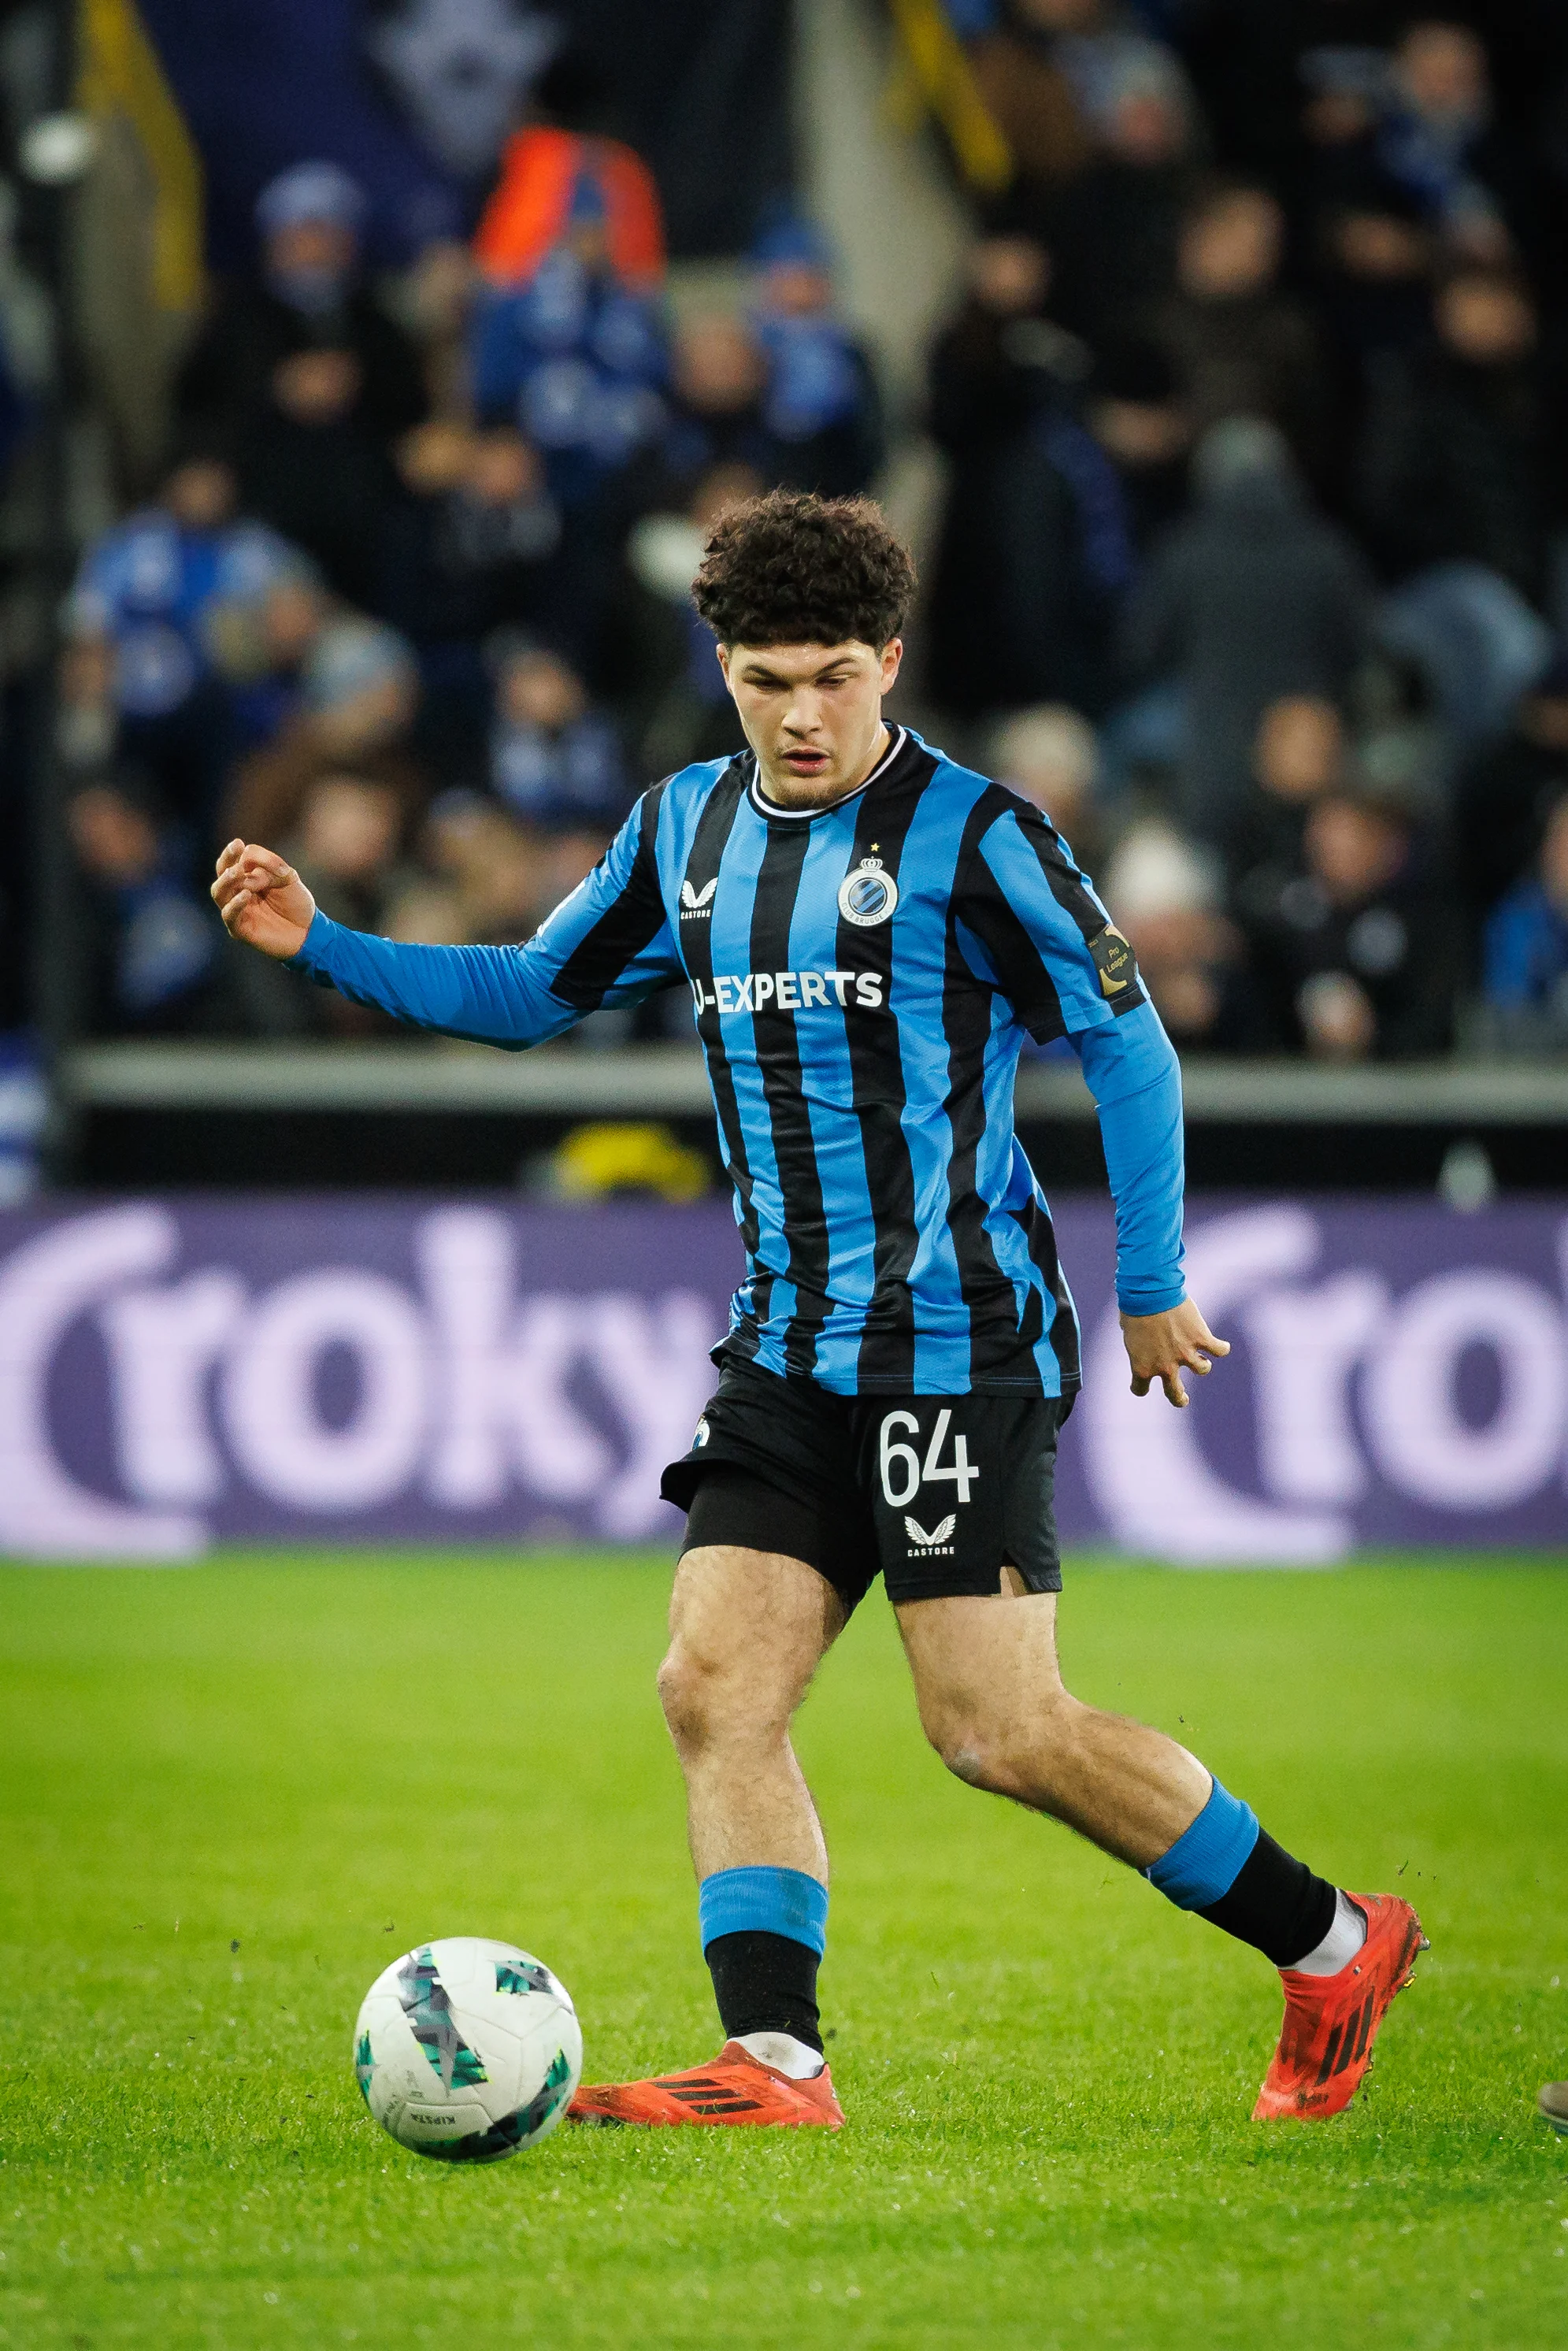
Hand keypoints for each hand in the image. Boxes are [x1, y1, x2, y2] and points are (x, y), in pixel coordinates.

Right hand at [211, 839, 316, 960]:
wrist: (308, 930)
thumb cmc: (296, 903)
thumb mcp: (287, 878)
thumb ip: (269, 869)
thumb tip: (248, 875)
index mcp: (248, 876)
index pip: (239, 859)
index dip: (247, 853)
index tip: (247, 848)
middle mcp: (237, 891)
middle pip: (222, 872)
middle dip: (227, 859)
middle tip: (234, 848)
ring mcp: (236, 910)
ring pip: (219, 892)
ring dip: (227, 880)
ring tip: (237, 872)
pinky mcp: (239, 929)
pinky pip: (229, 915)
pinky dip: (235, 904)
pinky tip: (246, 895)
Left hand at [1120, 1297, 1229, 1407]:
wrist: (1150, 1292)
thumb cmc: (1134, 1307)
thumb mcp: (1128, 1331)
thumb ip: (1138, 1343)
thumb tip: (1143, 1340)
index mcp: (1142, 1367)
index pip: (1140, 1388)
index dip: (1141, 1387)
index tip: (1143, 1385)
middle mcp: (1165, 1366)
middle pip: (1175, 1394)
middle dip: (1180, 1399)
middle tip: (1183, 1399)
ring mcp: (1186, 1354)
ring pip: (1203, 1370)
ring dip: (1202, 1365)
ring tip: (1202, 1359)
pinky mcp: (1202, 1338)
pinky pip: (1219, 1350)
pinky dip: (1221, 1348)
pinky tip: (1221, 1346)